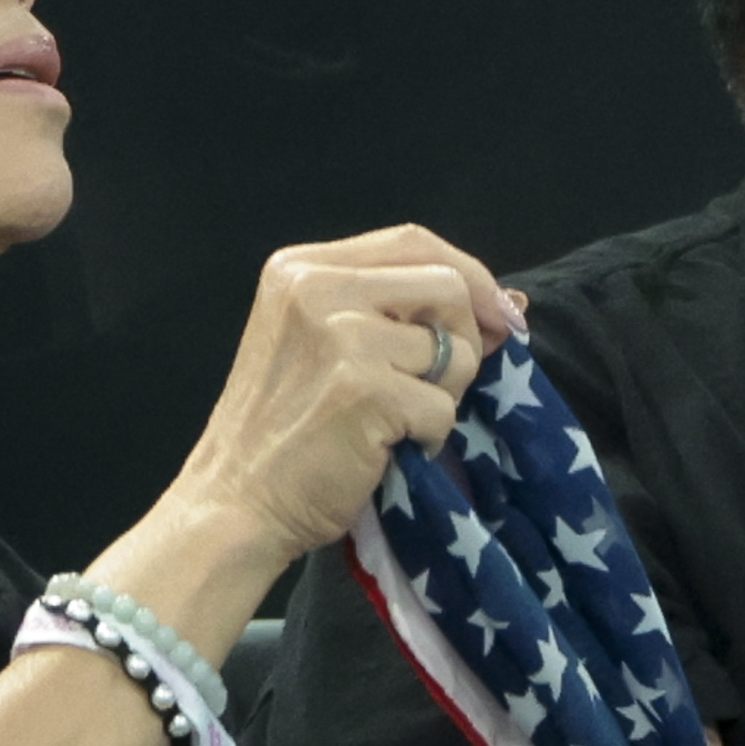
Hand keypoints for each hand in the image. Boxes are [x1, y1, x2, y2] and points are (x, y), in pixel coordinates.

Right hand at [166, 226, 522, 566]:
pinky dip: (428, 438)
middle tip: (439, 385)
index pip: (414, 241)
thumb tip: (509, 302)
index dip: (470, 276)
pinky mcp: (365, 391)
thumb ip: (396, 310)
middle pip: (447, 284)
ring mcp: (342, 337)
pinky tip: (386, 450)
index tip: (500, 316)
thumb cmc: (282, 431)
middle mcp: (317, 288)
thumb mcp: (321, 342)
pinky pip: (443, 408)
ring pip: (455, 350)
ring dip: (443, 395)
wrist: (235, 503)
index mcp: (301, 267)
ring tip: (395, 420)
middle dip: (466, 338)